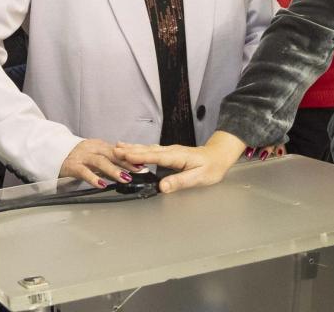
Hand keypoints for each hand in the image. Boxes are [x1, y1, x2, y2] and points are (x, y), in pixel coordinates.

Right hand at [59, 138, 134, 186]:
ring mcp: (82, 156)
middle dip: (127, 162)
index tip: (143, 163)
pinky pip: (84, 172)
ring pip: (100, 162)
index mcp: (99, 145)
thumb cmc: (78, 157)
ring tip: (125, 178)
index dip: (131, 157)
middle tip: (139, 169)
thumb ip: (109, 161)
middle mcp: (92, 148)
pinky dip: (94, 178)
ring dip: (113, 170)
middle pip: (112, 154)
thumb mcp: (95, 155)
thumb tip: (127, 170)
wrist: (55, 153)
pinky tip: (101, 184)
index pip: (118, 151)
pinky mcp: (73, 165)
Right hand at [117, 131, 246, 193]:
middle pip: (147, 150)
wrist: (220, 155)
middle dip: (130, 150)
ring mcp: (170, 150)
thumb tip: (163, 187)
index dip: (139, 156)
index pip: (154, 156)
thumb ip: (180, 181)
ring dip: (133, 148)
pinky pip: (151, 150)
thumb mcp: (199, 177)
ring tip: (118, 147)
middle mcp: (171, 151)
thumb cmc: (212, 167)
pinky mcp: (170, 152)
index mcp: (177, 156)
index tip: (124, 156)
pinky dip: (140, 149)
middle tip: (114, 150)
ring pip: (148, 148)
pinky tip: (134, 149)